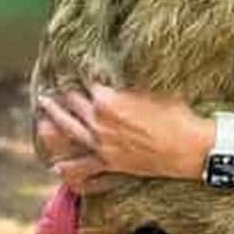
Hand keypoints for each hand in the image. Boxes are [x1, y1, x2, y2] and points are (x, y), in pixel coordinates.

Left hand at [36, 83, 213, 184]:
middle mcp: (99, 121)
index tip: (72, 66)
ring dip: (54, 119)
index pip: (86, 82)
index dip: (79, 73)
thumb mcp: (152, 88)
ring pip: (69, 131)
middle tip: (56, 84)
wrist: (189, 147)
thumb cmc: (176, 113)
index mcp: (108, 99)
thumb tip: (117, 74)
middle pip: (73, 103)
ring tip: (44, 109)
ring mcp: (101, 144)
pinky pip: (83, 167)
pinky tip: (57, 166)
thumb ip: (129, 83)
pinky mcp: (110, 163)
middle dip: (64, 92)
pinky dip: (69, 167)